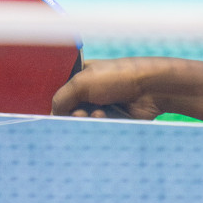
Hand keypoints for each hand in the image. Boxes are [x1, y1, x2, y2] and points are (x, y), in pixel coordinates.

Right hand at [50, 57, 173, 119]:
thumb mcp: (82, 82)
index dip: (55, 101)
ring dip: (86, 120)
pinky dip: (99, 124)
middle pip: (68, 110)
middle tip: (79, 113)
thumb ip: (61, 98)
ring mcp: (99, 105)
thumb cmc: (117, 77)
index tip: (54, 110)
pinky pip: (96, 127)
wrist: (150, 89)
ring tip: (98, 113)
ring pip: (81, 121)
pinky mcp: (110, 119)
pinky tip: (106, 116)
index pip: (58, 91)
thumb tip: (52, 115)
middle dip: (71, 113)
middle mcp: (88, 91)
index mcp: (80, 75)